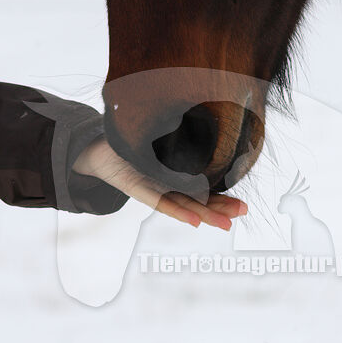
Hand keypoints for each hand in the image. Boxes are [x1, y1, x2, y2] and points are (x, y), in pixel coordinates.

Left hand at [72, 138, 247, 229]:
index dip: (224, 196)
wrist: (97, 148)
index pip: (205, 188)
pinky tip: (194, 221)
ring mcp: (154, 188)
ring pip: (184, 204)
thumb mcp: (162, 135)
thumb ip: (182, 136)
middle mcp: (168, 185)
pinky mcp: (138, 189)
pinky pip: (160, 201)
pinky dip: (177, 212)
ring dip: (205, 215)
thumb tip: (210, 118)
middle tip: (243, 213)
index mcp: (176, 175)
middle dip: (222, 208)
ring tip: (225, 224)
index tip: (242, 204)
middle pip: (199, 199)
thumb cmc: (131, 142)